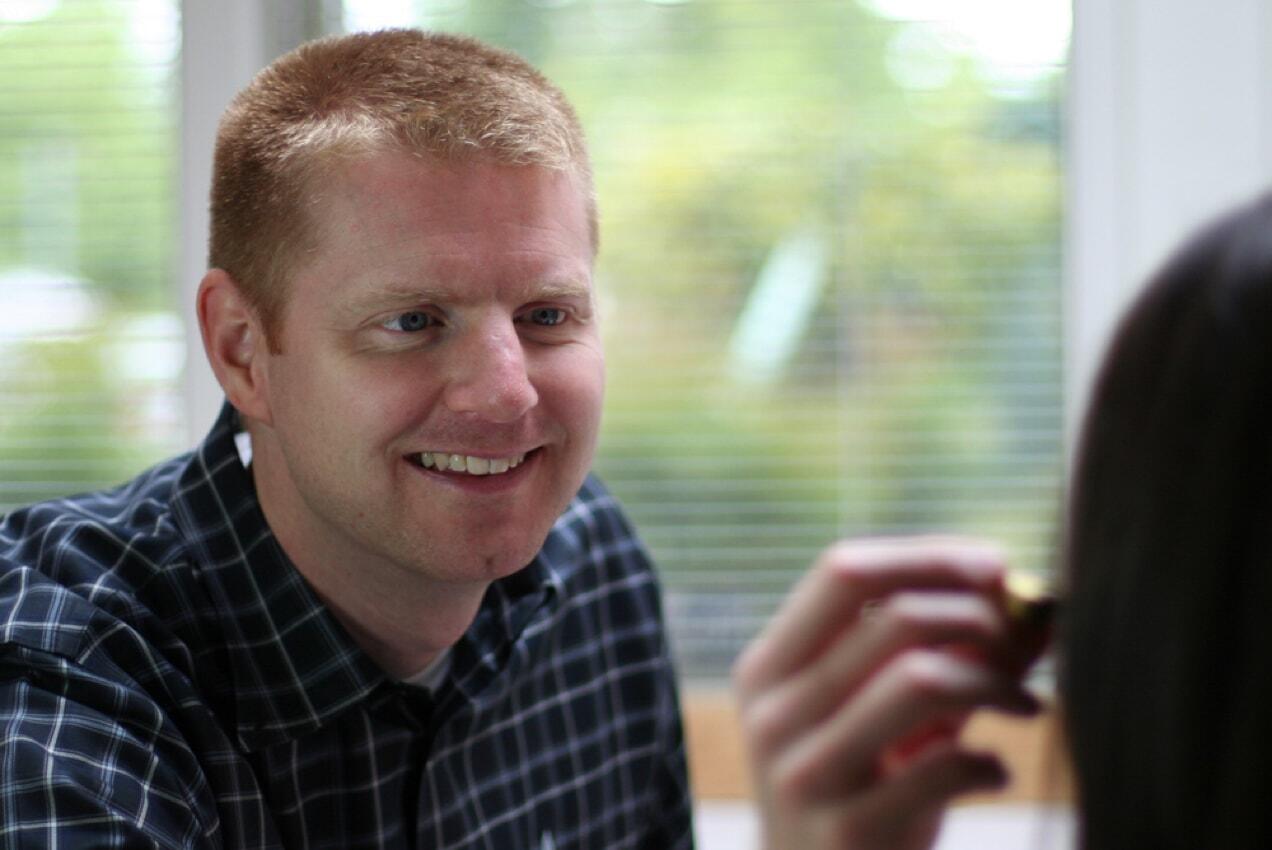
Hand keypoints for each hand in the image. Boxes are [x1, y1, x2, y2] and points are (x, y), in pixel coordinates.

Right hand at [732, 537, 1043, 849]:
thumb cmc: (859, 795)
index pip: (843, 570)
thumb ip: (947, 658)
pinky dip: (989, 762)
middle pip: (895, 617)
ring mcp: (805, 773)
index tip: (995, 568)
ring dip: (995, 681)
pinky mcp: (848, 830)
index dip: (927, 557)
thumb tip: (1037, 609)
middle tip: (1022, 645)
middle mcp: (774, 712)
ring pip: (921, 678)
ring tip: (1025, 702)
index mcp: (769, 667)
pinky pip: (943, 766)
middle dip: (980, 619)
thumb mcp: (884, 720)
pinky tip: (995, 773)